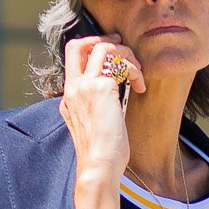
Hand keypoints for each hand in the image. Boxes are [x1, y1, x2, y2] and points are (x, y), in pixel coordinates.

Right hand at [59, 33, 145, 186]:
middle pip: (79, 44)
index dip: (91, 48)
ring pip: (103, 48)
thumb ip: (97, 105)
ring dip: (125, 55)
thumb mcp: (94, 125)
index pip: (72, 58)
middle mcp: (73, 89)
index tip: (112, 54)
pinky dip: (134, 71)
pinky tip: (140, 87)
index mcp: (68, 98)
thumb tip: (116, 91)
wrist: (99, 167)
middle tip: (123, 48)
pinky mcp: (102, 89)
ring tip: (138, 73)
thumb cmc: (102, 154)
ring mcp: (85, 87)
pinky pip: (120, 64)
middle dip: (103, 40)